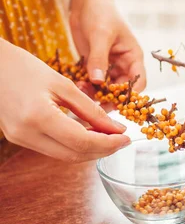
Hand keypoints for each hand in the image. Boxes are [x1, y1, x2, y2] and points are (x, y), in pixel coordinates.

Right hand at [0, 40, 129, 162]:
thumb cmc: (25, 68)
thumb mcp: (63, 85)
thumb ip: (91, 110)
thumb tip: (117, 129)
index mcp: (38, 116)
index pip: (82, 142)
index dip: (108, 143)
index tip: (126, 137)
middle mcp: (26, 134)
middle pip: (74, 154)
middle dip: (102, 149)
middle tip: (122, 139)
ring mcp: (20, 139)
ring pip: (64, 156)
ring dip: (90, 149)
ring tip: (109, 136)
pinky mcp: (19, 138)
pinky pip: (53, 149)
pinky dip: (74, 145)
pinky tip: (89, 134)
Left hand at [69, 0, 145, 94]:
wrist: (85, 1)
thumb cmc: (101, 13)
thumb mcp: (101, 34)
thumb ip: (99, 58)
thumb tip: (97, 82)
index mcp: (133, 57)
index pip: (139, 82)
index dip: (130, 94)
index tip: (115, 100)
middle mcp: (124, 65)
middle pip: (122, 89)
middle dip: (110, 97)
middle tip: (95, 104)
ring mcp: (109, 66)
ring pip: (106, 88)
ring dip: (96, 93)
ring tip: (82, 92)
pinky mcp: (94, 65)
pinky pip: (92, 82)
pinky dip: (86, 86)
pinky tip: (77, 85)